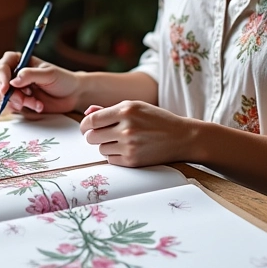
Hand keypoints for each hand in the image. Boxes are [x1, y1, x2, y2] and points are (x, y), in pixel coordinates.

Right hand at [0, 52, 79, 113]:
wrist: (73, 96)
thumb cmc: (63, 80)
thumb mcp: (49, 74)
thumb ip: (30, 75)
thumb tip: (13, 81)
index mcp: (22, 62)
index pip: (3, 65)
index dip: (1, 76)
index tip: (6, 87)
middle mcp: (16, 75)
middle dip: (10, 94)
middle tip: (23, 100)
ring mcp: (18, 89)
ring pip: (5, 97)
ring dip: (19, 102)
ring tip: (36, 103)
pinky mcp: (21, 102)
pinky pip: (13, 107)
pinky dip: (24, 109)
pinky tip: (38, 106)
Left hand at [79, 101, 196, 165]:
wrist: (181, 137)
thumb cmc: (156, 119)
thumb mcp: (135, 107)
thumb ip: (109, 109)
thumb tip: (87, 113)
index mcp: (126, 109)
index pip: (92, 120)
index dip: (85, 125)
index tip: (86, 128)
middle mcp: (126, 127)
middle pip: (92, 137)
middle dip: (93, 136)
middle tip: (102, 135)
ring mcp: (129, 145)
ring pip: (101, 149)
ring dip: (106, 146)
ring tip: (121, 141)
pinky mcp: (133, 160)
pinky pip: (110, 160)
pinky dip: (115, 155)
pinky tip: (127, 149)